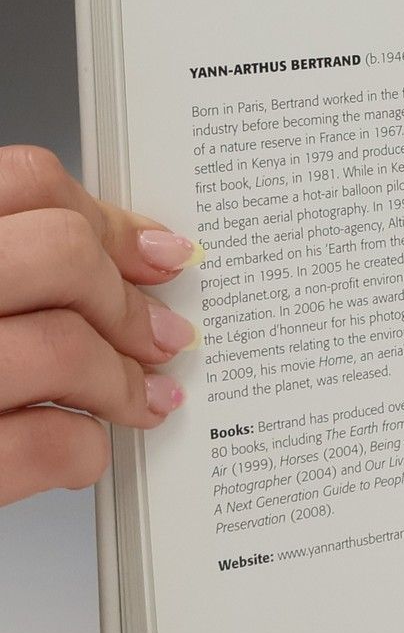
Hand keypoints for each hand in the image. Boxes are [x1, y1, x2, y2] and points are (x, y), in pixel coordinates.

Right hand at [0, 146, 198, 506]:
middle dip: (126, 302)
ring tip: (135, 400)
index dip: (108, 220)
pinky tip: (77, 450)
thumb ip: (8, 260)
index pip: (24, 181)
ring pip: (64, 346)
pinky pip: (43, 443)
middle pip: (61, 254)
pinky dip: (82, 449)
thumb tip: (128, 252)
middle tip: (159, 336)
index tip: (153, 253)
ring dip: (121, 381)